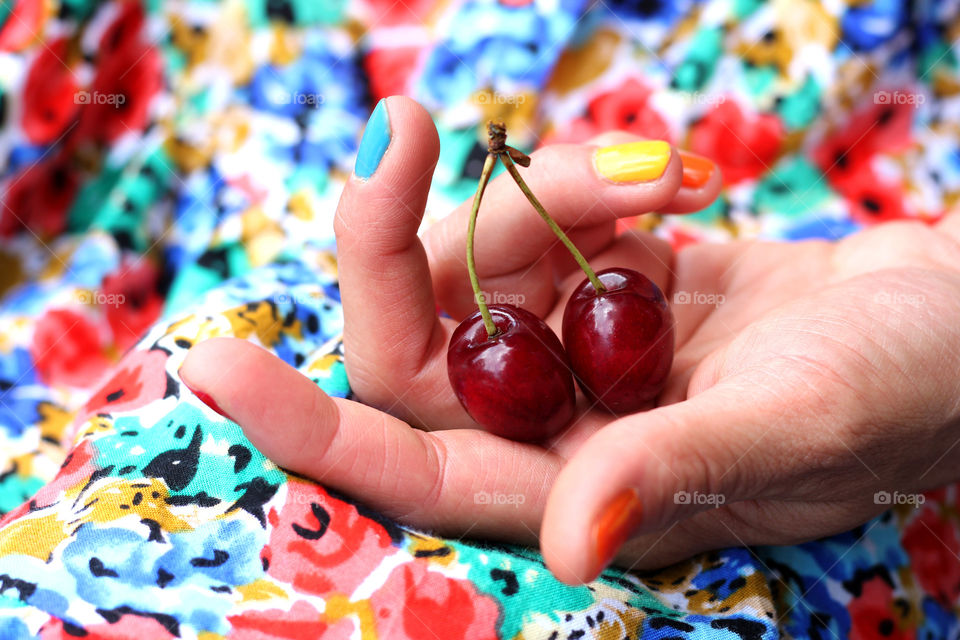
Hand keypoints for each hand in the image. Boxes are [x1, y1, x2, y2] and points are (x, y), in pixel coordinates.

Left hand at [180, 96, 959, 583]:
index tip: (214, 360)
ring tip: (662, 178)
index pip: (406, 470)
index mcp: (575, 489)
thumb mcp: (795, 430)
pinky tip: (673, 181)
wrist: (940, 323)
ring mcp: (573, 347)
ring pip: (479, 261)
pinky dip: (590, 178)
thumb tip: (574, 543)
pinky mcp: (605, 278)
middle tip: (410, 128)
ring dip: (546, 196)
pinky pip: (545, 218)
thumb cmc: (894, 394)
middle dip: (397, 233)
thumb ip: (675, 476)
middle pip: (413, 340)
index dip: (304, 429)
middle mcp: (553, 425)